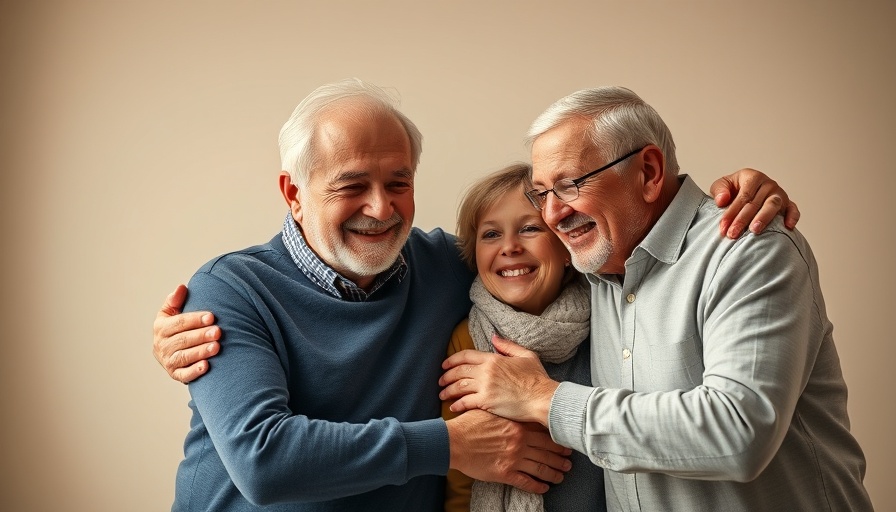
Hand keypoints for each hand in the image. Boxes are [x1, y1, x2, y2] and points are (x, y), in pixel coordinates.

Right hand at [153, 284, 220, 382]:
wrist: (172, 352)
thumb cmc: (177, 328)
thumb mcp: (171, 313)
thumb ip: (175, 300)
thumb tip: (181, 287)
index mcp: (161, 327)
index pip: (178, 323)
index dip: (195, 319)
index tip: (211, 316)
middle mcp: (162, 345)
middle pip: (182, 340)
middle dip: (201, 335)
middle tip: (218, 332)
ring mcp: (168, 361)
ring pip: (184, 356)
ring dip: (201, 351)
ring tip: (217, 347)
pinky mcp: (175, 374)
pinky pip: (184, 375)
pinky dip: (194, 371)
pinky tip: (206, 366)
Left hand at [440, 336, 558, 425]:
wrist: (543, 398)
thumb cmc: (537, 379)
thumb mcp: (526, 356)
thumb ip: (508, 346)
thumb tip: (494, 337)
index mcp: (494, 359)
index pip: (466, 356)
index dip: (452, 360)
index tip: (445, 365)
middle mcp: (486, 372)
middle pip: (459, 371)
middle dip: (446, 376)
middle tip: (440, 381)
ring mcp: (485, 387)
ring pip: (459, 386)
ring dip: (448, 391)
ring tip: (442, 395)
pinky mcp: (486, 403)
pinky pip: (465, 402)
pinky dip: (457, 405)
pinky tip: (452, 408)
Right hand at [446, 409, 571, 493]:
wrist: (453, 441)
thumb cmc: (468, 424)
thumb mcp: (490, 411)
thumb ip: (506, 413)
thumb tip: (515, 409)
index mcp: (517, 425)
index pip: (544, 432)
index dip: (556, 438)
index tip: (564, 442)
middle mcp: (519, 442)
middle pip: (547, 450)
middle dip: (560, 457)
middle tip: (569, 461)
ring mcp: (514, 458)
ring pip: (541, 467)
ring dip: (554, 473)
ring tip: (561, 476)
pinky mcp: (505, 473)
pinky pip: (526, 482)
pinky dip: (537, 486)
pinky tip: (544, 488)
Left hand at [709, 168, 800, 238]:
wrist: (744, 192)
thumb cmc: (733, 190)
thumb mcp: (722, 185)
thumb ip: (720, 190)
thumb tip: (722, 200)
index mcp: (752, 177)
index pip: (743, 196)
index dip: (732, 212)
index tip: (723, 227)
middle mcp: (768, 184)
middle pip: (756, 203)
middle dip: (743, 220)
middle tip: (733, 233)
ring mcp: (779, 194)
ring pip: (773, 205)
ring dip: (764, 218)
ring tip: (754, 230)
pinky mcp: (788, 204)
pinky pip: (793, 209)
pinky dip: (792, 217)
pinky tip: (787, 226)